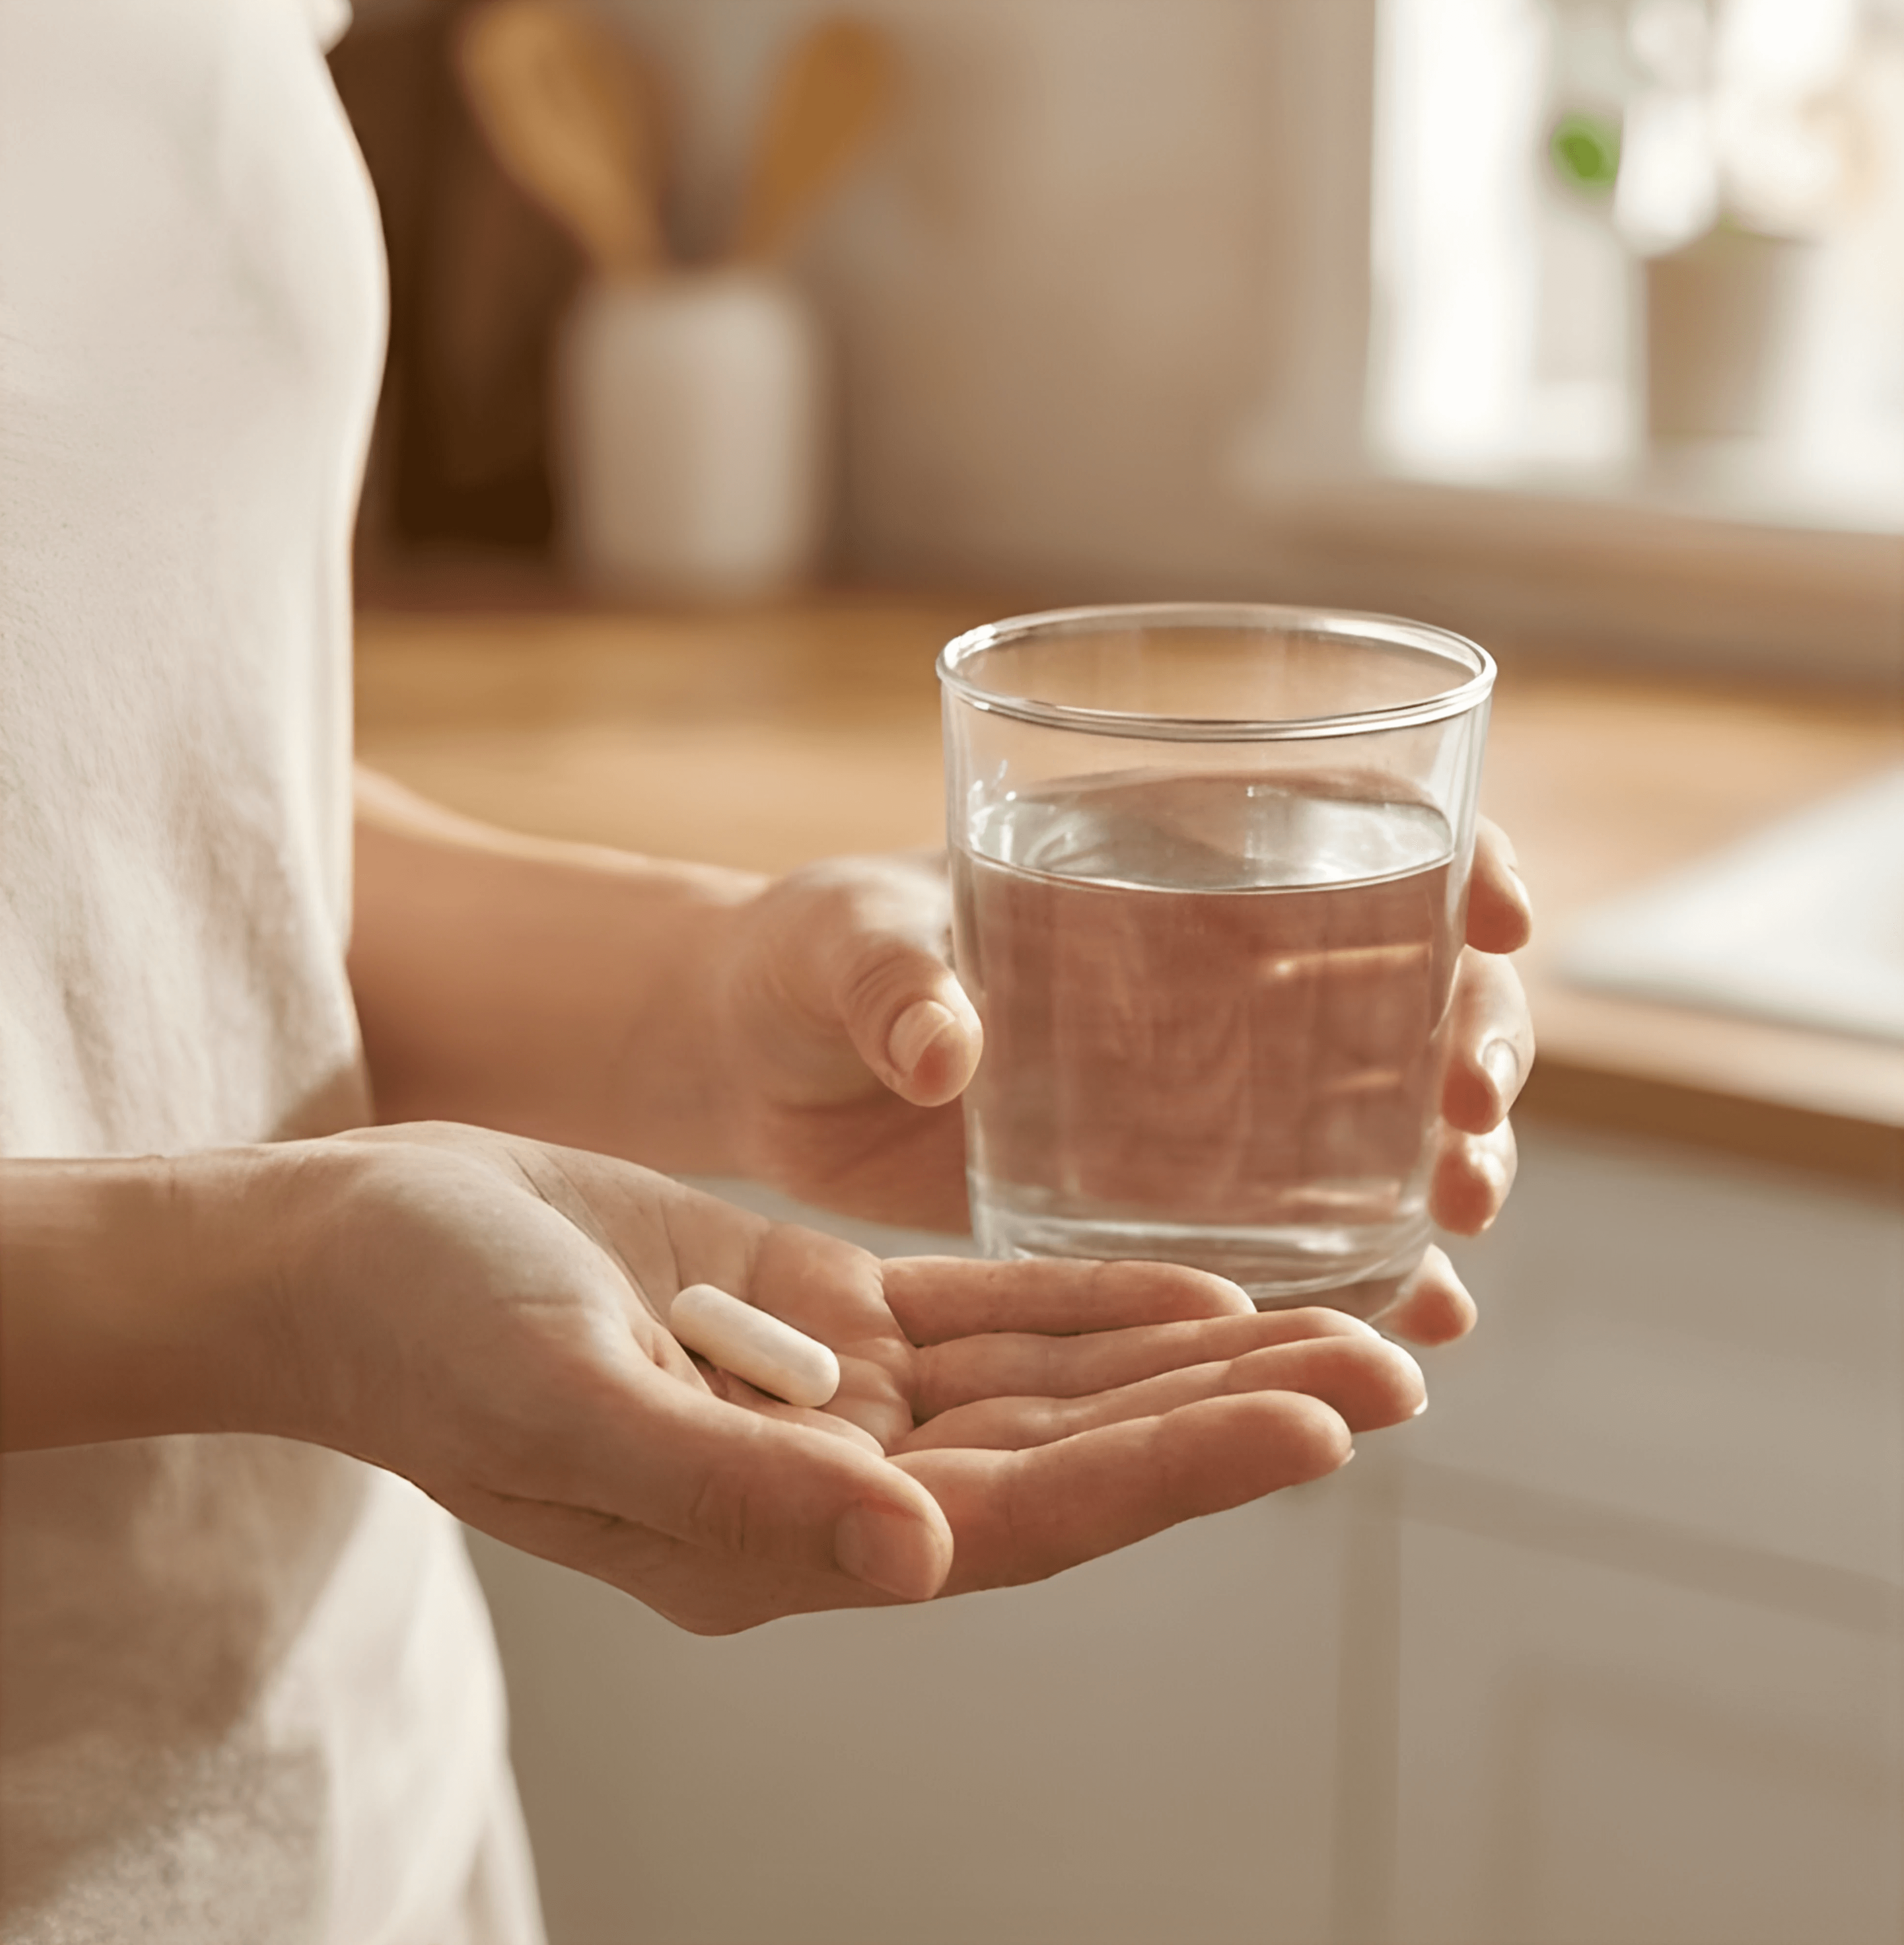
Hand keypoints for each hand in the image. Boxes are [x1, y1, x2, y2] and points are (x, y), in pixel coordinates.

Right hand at [272, 1124, 1424, 1633]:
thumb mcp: (569, 1406)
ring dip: (1192, 1348)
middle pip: (1075, 1453)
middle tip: (1399, 1360)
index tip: (1327, 1420)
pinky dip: (1091, 1297)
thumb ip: (742, 1492)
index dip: (1180, 1467)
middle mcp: (835, 1488)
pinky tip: (1192, 1279)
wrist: (353, 1254)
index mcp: (782, 1544)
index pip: (1026, 1516)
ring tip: (1342, 1317)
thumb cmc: (427, 1334)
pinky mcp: (818, 1315)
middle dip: (1233, 1408)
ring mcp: (835, 1401)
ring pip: (1053, 1380)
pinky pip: (984, 1313)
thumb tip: (918, 1555)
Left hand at [710, 823, 1534, 1344]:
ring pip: (1376, 1111)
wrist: (762, 1067)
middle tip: (1466, 1111)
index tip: (1495, 913)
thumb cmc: (803, 960)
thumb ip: (890, 981)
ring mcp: (1198, 1089)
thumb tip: (943, 1052)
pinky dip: (1365, 1262)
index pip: (1347, 827)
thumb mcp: (841, 944)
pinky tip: (1415, 1308)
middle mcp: (1207, 970)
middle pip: (1402, 983)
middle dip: (1471, 1036)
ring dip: (1445, 1157)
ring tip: (1466, 1219)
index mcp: (1153, 860)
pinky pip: (1292, 1223)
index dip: (1450, 857)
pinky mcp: (1159, 1193)